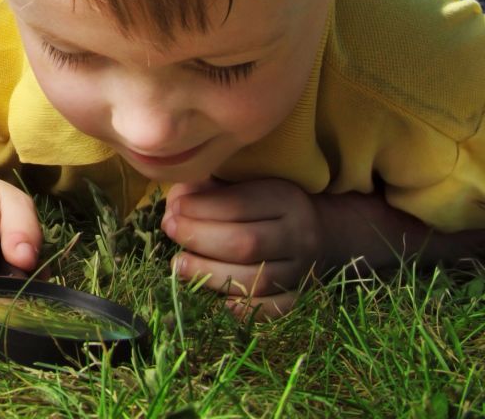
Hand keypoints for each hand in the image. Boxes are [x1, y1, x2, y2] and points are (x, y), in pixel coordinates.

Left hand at [162, 177, 322, 317]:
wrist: (322, 232)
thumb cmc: (268, 203)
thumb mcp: (245, 183)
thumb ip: (210, 190)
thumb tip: (174, 206)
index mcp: (285, 198)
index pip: (239, 204)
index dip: (202, 207)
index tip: (174, 207)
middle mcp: (299, 235)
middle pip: (246, 243)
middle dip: (200, 238)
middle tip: (169, 230)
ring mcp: (302, 271)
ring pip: (257, 279)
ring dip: (211, 274)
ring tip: (178, 265)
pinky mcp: (302, 297)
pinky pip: (276, 310)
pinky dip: (247, 308)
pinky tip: (219, 302)